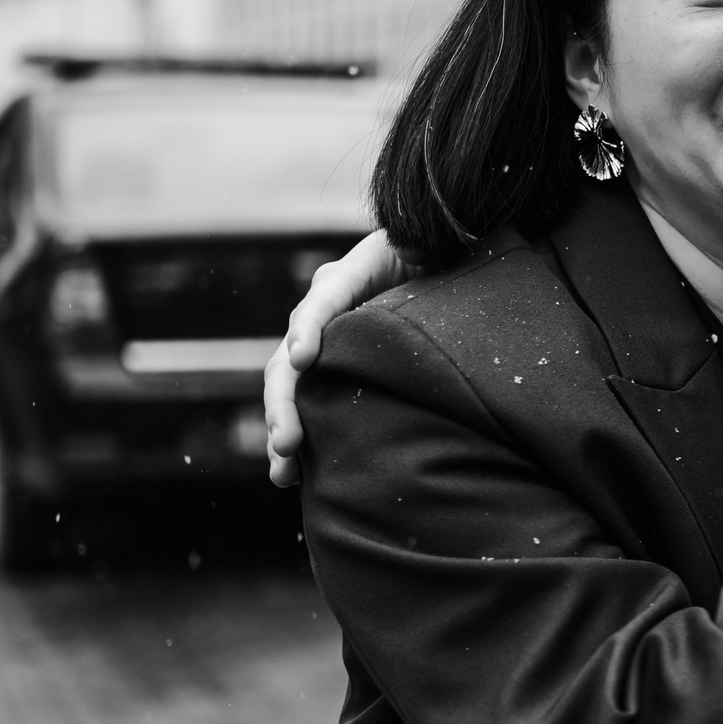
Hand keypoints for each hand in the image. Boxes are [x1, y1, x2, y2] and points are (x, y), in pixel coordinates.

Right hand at [264, 230, 414, 486]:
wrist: (437, 264)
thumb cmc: (438, 254)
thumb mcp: (431, 247)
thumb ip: (420, 249)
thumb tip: (416, 253)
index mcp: (351, 273)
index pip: (325, 298)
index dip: (309, 328)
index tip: (303, 359)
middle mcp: (326, 308)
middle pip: (293, 355)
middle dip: (286, 402)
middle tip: (287, 443)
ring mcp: (324, 340)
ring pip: (290, 386)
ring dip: (284, 429)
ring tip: (283, 473)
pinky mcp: (333, 369)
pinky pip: (308, 402)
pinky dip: (300, 436)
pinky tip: (293, 476)